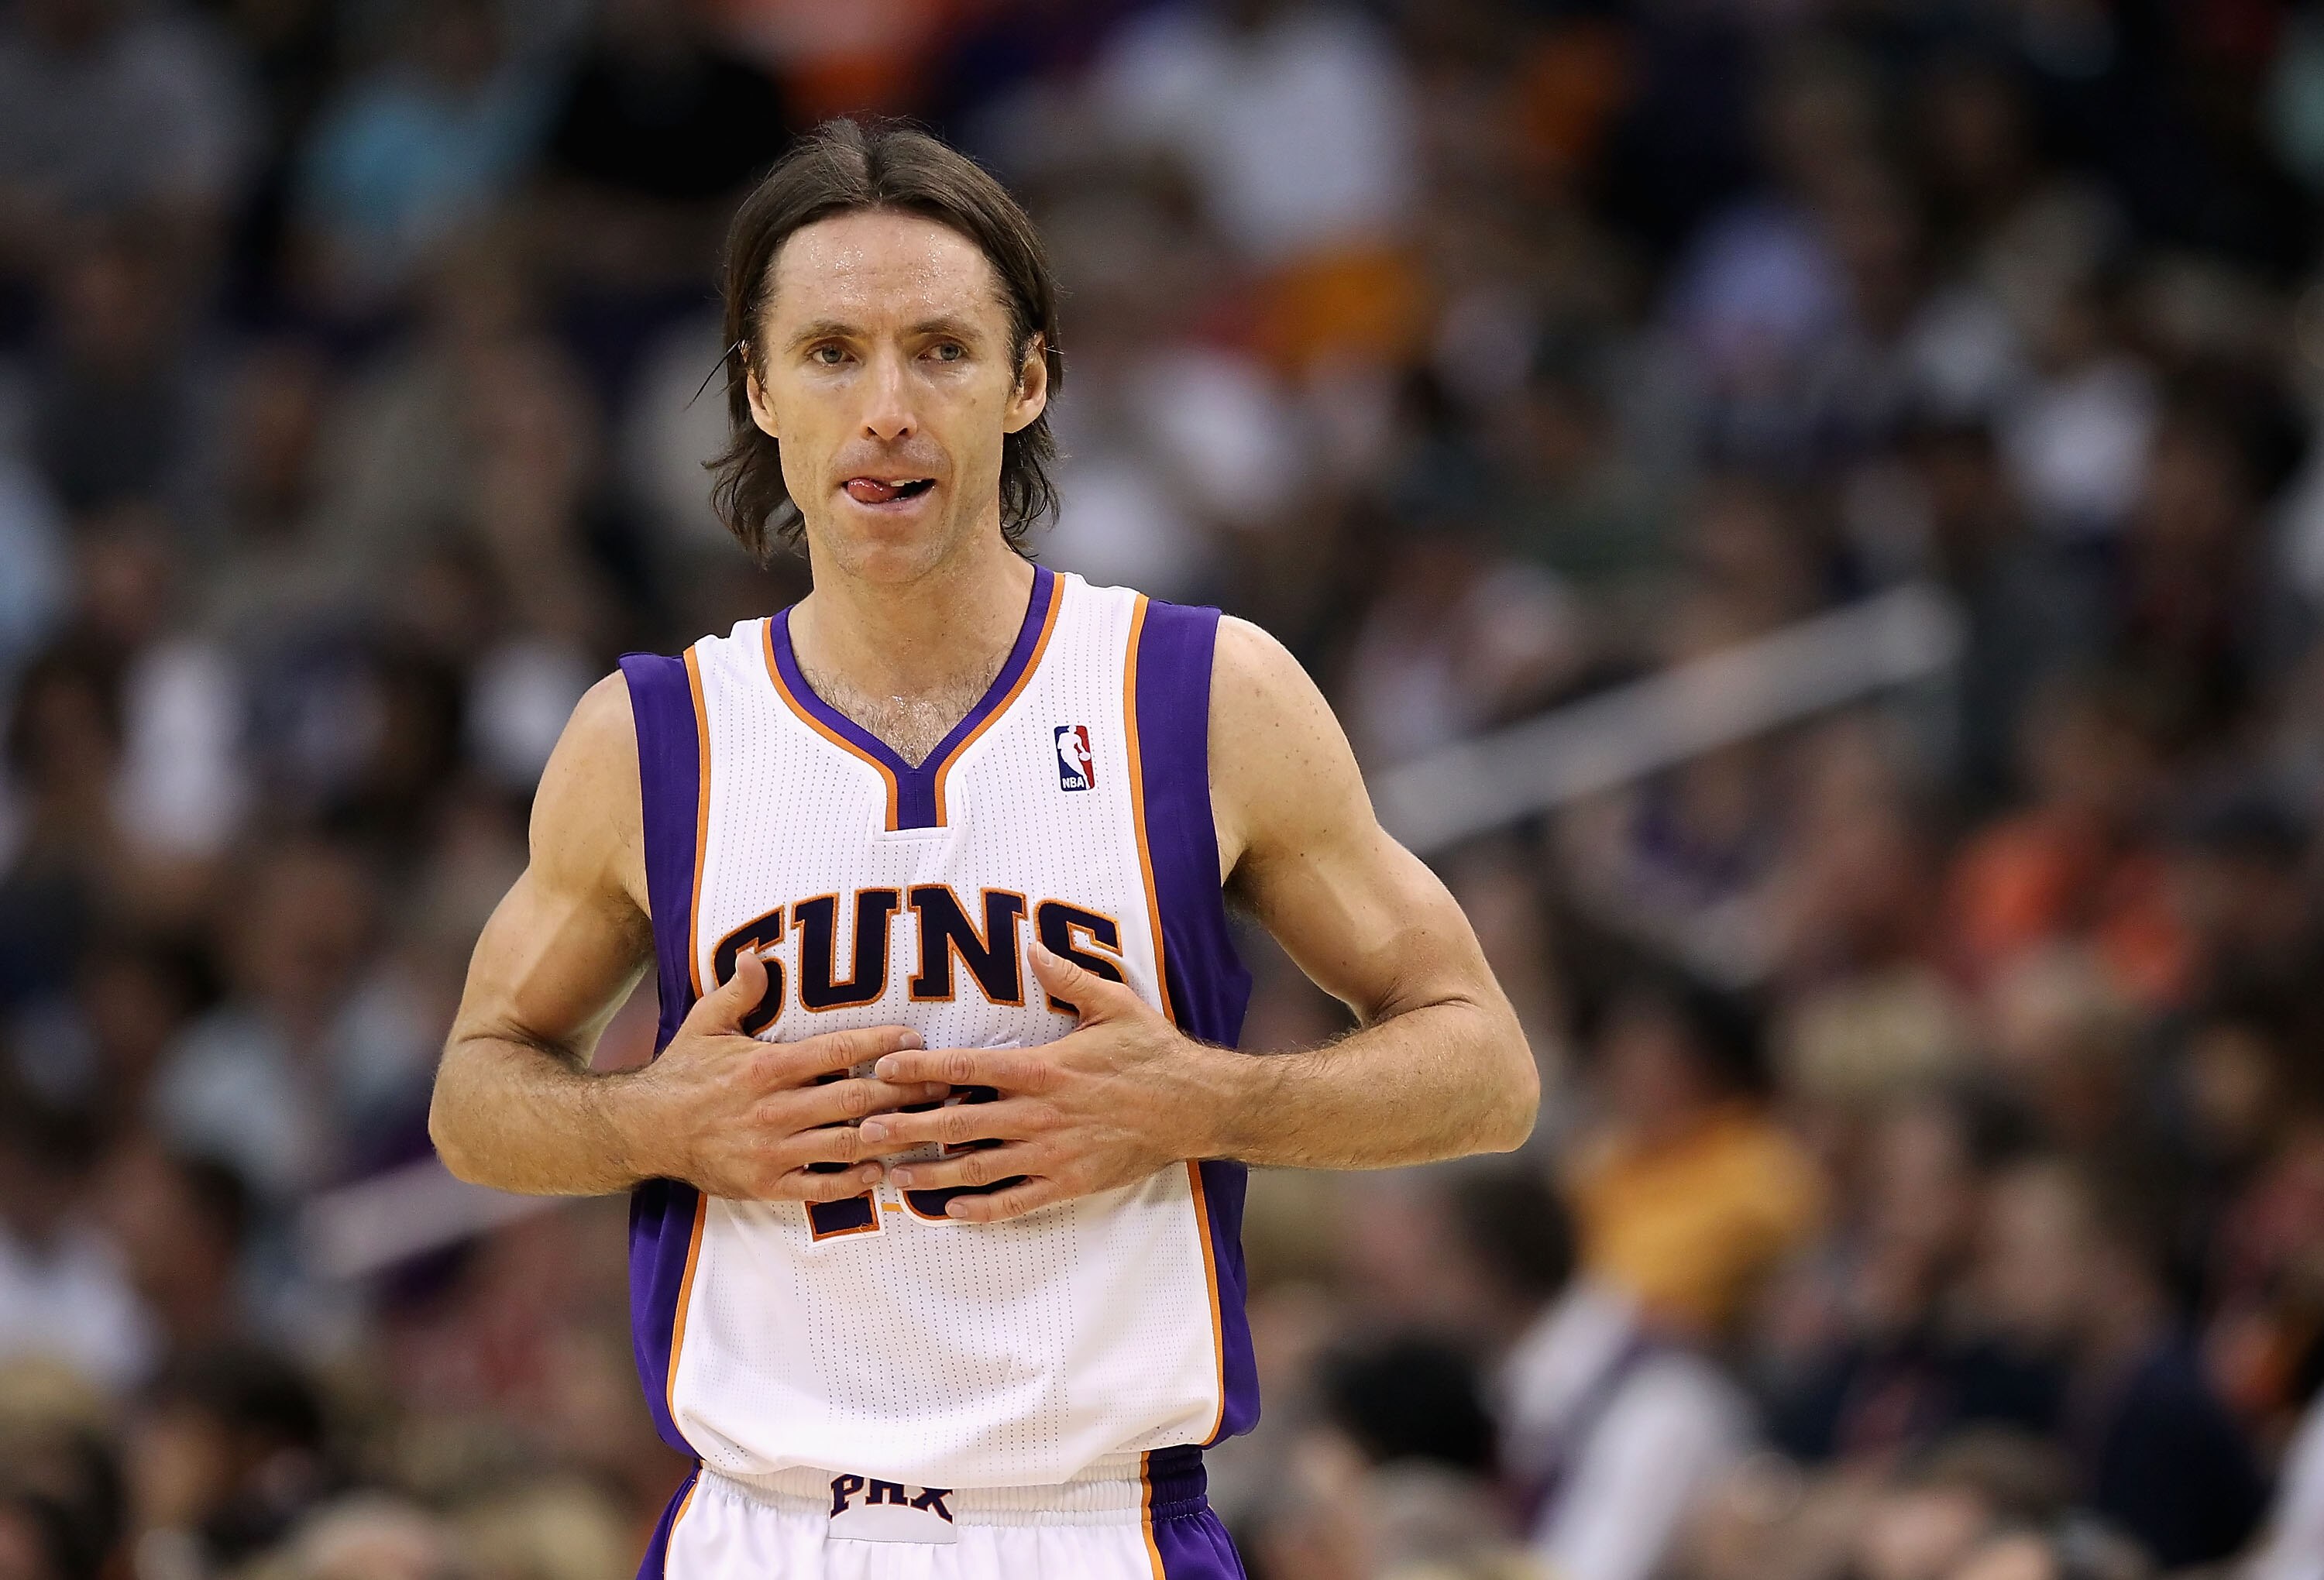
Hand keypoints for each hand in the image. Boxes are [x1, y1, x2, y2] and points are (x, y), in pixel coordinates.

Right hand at [619, 950, 947, 1200]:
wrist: (643, 1131)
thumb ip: (739, 990)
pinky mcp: (767, 1184)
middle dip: (905, 1090)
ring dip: (892, 1135)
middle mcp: (775, 1109)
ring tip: (928, 1126)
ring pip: (848, 1143)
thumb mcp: (705, 1023)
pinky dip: (856, 1180)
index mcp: (766, 1066)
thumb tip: (760, 954)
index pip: (839, 1050)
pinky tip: (882, 1169)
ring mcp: (773, 1150)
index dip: (883, 1042)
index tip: (916, 1038)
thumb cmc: (681, 1072)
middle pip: (857, 1097)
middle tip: (943, 1084)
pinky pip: (822, 1186)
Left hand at [857, 944, 1240, 1221]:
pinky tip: (948, 1213)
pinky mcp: (1068, 1184)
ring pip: (976, 1169)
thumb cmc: (1151, 1053)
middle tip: (860, 1131)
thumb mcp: (1112, 1003)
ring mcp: (1050, 1155)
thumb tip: (1030, 946)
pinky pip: (1014, 1203)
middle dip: (904, 1127)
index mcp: (1041, 1069)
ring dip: (929, 1174)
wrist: (1194, 1106)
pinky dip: (978, 1210)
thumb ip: (1065, 977)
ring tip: (889, 1175)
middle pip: (956, 1124)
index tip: (880, 1068)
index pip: (965, 1068)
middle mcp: (1037, 1115)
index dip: (918, 1069)